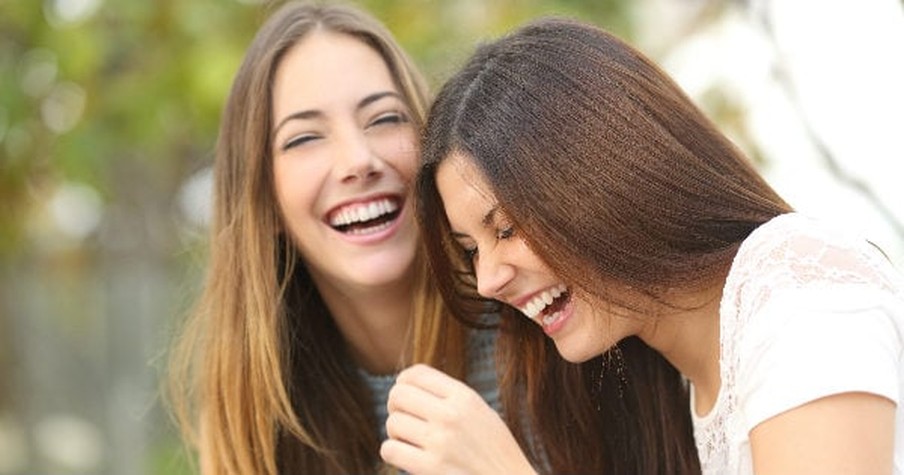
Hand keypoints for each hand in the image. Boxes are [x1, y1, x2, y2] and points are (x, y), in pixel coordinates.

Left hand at [380, 364, 535, 474]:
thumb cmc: (494, 451)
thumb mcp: (481, 412)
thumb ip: (450, 397)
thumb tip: (407, 384)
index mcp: (465, 397)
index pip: (416, 374)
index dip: (403, 384)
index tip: (406, 398)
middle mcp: (452, 414)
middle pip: (398, 394)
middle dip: (395, 407)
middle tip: (404, 420)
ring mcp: (441, 441)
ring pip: (393, 423)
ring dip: (395, 433)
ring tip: (408, 441)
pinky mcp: (431, 468)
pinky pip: (390, 450)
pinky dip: (393, 453)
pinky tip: (405, 457)